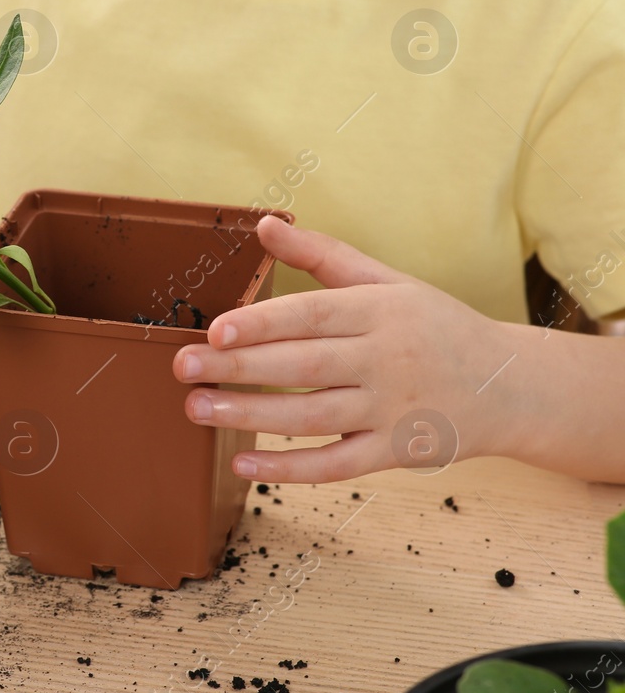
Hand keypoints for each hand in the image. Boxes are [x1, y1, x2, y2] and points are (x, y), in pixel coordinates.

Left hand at [172, 215, 520, 483]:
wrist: (510, 385)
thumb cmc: (433, 325)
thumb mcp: (386, 281)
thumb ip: (322, 256)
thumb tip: (263, 224)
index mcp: (380, 311)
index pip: (313, 315)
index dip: (263, 323)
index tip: (215, 329)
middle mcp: (386, 359)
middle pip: (303, 365)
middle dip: (238, 368)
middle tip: (183, 367)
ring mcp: (391, 408)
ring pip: (312, 415)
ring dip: (250, 416)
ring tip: (198, 408)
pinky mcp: (396, 452)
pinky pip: (337, 464)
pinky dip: (289, 467)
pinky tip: (243, 462)